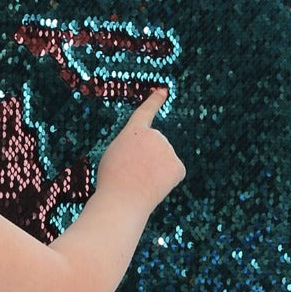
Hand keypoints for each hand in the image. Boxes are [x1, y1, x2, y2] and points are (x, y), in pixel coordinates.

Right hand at [96, 86, 185, 208]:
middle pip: (154, 147)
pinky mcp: (178, 167)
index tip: (163, 91)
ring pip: (163, 162)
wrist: (121, 200)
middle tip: (132, 174)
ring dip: (154, 172)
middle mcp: (155, 135)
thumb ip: (133, 147)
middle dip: (147, 160)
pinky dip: (165, 182)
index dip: (155, 101)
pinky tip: (154, 187)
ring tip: (139, 181)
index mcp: (134, 131)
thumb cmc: (111, 181)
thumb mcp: (114, 155)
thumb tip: (151, 156)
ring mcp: (169, 150)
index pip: (146, 111)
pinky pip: (172, 174)